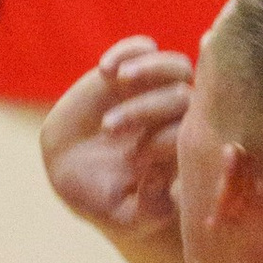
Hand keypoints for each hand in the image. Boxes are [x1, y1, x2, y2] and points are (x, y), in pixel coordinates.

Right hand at [42, 37, 192, 235]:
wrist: (73, 173)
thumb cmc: (105, 200)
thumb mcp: (127, 215)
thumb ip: (149, 208)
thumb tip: (160, 178)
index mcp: (181, 150)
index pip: (190, 134)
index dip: (163, 140)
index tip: (132, 158)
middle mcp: (175, 117)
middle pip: (184, 96)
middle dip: (149, 109)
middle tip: (109, 129)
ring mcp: (155, 90)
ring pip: (174, 65)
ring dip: (148, 69)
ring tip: (117, 80)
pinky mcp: (129, 71)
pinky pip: (142, 47)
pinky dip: (127, 51)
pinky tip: (103, 69)